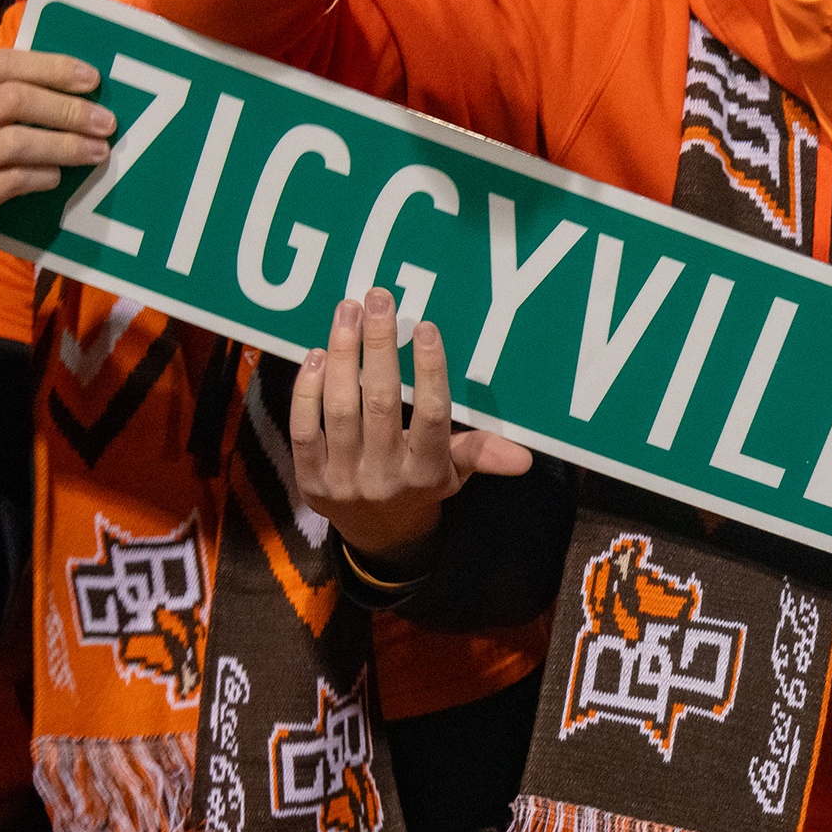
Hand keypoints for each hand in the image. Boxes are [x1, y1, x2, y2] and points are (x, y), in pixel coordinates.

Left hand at [290, 290, 532, 574]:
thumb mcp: (456, 472)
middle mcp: (384, 478)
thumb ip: (483, 454)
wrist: (375, 534)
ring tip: (347, 312)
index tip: (425, 327)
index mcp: (427, 474)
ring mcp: (342, 480)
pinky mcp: (309, 479)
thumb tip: (527, 459)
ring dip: (342, 355)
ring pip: (339, 409)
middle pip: (380, 403)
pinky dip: (307, 390)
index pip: (432, 416)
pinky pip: (304, 428)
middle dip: (379, 345)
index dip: (429, 371)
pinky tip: (316, 354)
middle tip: (378, 297)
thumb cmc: (421, 484)